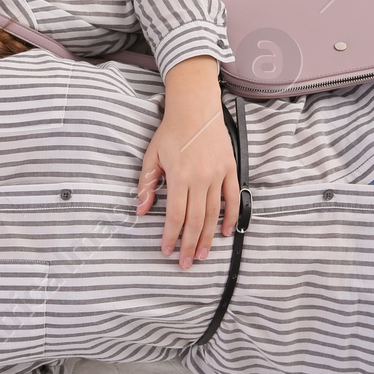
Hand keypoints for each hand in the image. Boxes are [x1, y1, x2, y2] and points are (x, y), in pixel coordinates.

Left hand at [137, 56, 238, 267]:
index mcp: (180, 177)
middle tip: (186, 264)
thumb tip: (141, 210)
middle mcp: (201, 178)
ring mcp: (218, 175)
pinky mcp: (230, 170)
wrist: (195, 109)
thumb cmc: (171, 132)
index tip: (167, 251)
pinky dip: (230, 217)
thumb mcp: (151, 157)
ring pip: (213, 214)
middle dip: (190, 245)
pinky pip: (231, 198)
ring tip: (203, 255)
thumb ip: (147, 185)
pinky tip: (225, 232)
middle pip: (195, 220)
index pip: (175, 215)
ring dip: (208, 237)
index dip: (171, 237)